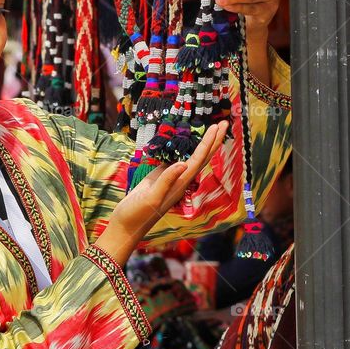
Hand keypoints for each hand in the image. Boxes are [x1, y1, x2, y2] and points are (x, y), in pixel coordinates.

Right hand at [96, 123, 228, 265]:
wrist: (126, 225)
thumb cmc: (137, 214)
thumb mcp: (152, 197)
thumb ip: (166, 181)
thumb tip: (183, 164)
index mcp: (180, 183)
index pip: (198, 159)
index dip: (208, 142)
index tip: (217, 126)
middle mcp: (179, 180)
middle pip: (201, 157)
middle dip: (213, 140)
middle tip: (223, 123)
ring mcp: (170, 178)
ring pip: (191, 158)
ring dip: (202, 145)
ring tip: (210, 130)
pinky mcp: (160, 177)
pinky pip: (176, 160)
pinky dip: (184, 150)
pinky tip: (185, 144)